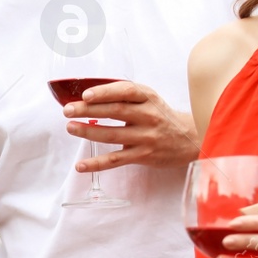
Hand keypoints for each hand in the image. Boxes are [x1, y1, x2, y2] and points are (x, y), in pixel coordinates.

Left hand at [65, 81, 198, 169]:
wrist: (189, 139)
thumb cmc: (161, 116)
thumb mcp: (149, 100)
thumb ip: (124, 97)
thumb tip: (86, 96)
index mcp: (148, 98)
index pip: (125, 91)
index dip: (105, 93)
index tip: (85, 95)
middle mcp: (149, 116)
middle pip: (115, 111)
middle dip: (88, 110)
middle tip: (68, 110)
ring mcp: (146, 137)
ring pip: (113, 135)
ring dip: (88, 132)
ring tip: (70, 127)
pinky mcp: (143, 156)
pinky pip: (116, 160)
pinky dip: (96, 163)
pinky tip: (80, 166)